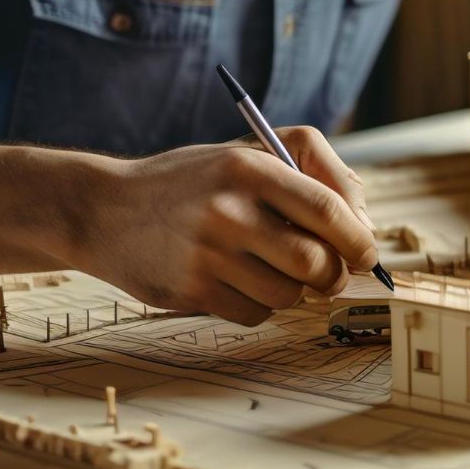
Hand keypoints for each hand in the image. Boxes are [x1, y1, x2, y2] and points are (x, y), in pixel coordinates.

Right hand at [80, 127, 378, 325]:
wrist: (104, 210)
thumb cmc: (193, 183)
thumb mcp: (246, 154)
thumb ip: (310, 174)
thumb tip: (363, 225)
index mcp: (249, 168)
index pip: (329, 209)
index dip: (359, 239)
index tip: (366, 254)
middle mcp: (229, 209)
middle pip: (315, 262)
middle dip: (332, 275)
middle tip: (328, 274)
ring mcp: (208, 254)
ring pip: (289, 295)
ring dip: (292, 291)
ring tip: (266, 268)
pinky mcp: (192, 290)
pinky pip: (256, 314)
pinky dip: (258, 305)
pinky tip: (234, 281)